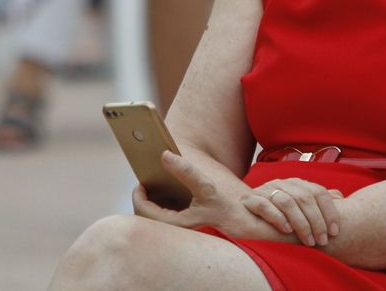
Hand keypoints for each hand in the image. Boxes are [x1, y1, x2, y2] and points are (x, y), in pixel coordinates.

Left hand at [132, 151, 281, 240]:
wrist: (246, 222)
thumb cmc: (226, 207)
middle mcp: (176, 230)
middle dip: (144, 200)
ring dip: (154, 203)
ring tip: (156, 186)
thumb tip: (164, 155)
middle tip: (146, 183)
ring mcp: (181, 229)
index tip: (141, 182)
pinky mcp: (187, 227)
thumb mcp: (206, 187)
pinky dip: (164, 206)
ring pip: (157, 220)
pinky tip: (170, 194)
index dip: (139, 195)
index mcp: (176, 224)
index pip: (144, 212)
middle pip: (147, 218)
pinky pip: (167, 219)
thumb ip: (185, 171)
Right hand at [244, 178, 343, 247]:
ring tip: (308, 241)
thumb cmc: (275, 212)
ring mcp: (266, 189)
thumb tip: (339, 196)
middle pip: (305, 197)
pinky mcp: (250, 199)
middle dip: (316, 221)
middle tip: (322, 241)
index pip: (318, 192)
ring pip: (287, 201)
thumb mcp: (298, 206)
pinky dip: (277, 217)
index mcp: (297, 183)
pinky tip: (286, 230)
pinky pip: (265, 206)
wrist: (240, 209)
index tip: (335, 231)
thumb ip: (316, 201)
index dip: (329, 211)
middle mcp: (283, 183)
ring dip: (301, 223)